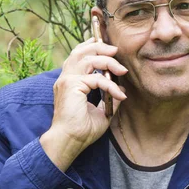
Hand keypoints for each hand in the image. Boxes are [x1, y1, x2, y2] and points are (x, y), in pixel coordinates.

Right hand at [40, 38, 127, 170]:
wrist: (70, 141)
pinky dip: (111, 85)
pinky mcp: (71, 86)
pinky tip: (119, 95)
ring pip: (88, 59)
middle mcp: (66, 78)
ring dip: (107, 61)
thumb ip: (109, 98)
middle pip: (81, 51)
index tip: (109, 48)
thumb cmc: (82, 130)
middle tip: (116, 51)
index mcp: (69, 82)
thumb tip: (122, 89)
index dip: (92, 47)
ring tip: (121, 70)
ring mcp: (67, 80)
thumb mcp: (101, 111)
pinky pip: (97, 79)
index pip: (78, 56)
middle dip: (100, 47)